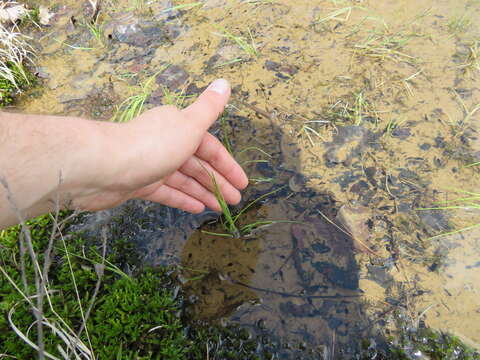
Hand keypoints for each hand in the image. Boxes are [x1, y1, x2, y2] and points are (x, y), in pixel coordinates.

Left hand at [73, 79, 247, 213]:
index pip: (210, 147)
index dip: (228, 165)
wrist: (102, 166)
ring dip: (203, 192)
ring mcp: (152, 165)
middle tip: (235, 201)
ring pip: (183, 179)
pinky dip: (182, 199)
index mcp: (178, 127)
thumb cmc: (152, 146)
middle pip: (198, 164)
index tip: (243, 183)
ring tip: (220, 208)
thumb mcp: (188, 125)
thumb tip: (225, 82)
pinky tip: (197, 209)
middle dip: (218, 182)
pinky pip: (166, 192)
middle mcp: (166, 144)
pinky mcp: (139, 184)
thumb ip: (208, 108)